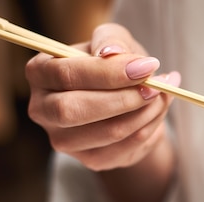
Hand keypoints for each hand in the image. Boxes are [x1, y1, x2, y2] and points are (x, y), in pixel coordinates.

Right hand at [26, 23, 181, 201]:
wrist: (128, 98)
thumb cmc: (114, 64)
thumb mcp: (113, 41)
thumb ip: (111, 40)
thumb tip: (111, 52)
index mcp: (40, 73)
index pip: (65, 75)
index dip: (108, 73)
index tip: (146, 67)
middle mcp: (43, 110)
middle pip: (75, 110)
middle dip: (125, 99)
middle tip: (155, 87)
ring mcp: (64, 140)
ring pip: (109, 132)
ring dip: (146, 113)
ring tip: (164, 94)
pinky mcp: (91, 160)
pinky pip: (127, 147)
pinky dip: (151, 127)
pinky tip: (158, 111)